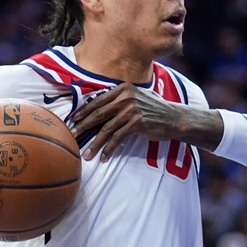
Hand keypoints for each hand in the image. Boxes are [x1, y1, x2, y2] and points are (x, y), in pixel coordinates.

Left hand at [68, 83, 221, 160]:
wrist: (175, 117)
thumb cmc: (154, 110)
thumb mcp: (137, 99)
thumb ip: (120, 100)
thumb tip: (99, 110)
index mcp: (122, 89)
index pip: (97, 100)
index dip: (83, 111)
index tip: (73, 119)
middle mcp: (125, 97)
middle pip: (98, 114)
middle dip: (82, 127)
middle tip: (71, 136)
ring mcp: (131, 110)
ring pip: (106, 129)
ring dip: (94, 143)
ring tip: (86, 154)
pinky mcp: (137, 123)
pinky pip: (118, 138)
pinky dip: (109, 149)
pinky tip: (104, 157)